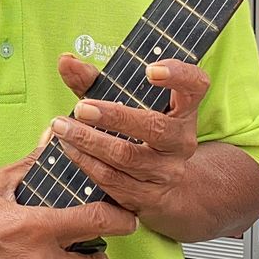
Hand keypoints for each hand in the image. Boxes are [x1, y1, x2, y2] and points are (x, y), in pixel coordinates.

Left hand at [51, 54, 210, 219]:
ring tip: (63, 128)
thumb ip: (93, 80)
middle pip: (154, 127)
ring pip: (128, 157)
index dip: (178, 75)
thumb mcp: (122, 101)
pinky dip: (87, 163)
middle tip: (81, 107)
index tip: (150, 70)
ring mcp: (168, 171)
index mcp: (184, 109)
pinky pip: (115, 181)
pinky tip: (69, 150)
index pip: (195, 85)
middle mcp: (182, 140)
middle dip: (113, 117)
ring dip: (89, 141)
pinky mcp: (149, 197)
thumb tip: (66, 61)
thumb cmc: (135, 129)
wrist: (161, 185)